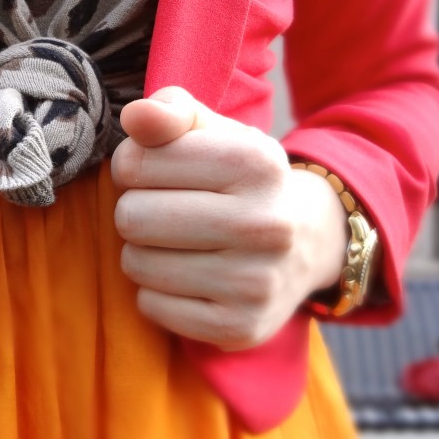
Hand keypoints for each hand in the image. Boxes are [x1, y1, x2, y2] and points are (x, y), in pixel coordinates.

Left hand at [111, 87, 347, 349]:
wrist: (307, 242)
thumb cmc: (241, 181)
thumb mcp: (215, 133)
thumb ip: (171, 111)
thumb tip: (136, 115)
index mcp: (255, 162)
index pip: (134, 163)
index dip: (132, 167)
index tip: (157, 173)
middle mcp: (264, 224)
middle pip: (131, 217)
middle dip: (136, 212)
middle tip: (165, 212)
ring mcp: (255, 283)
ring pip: (137, 265)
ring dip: (143, 253)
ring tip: (177, 244)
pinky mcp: (239, 327)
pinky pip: (151, 307)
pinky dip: (157, 293)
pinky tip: (188, 278)